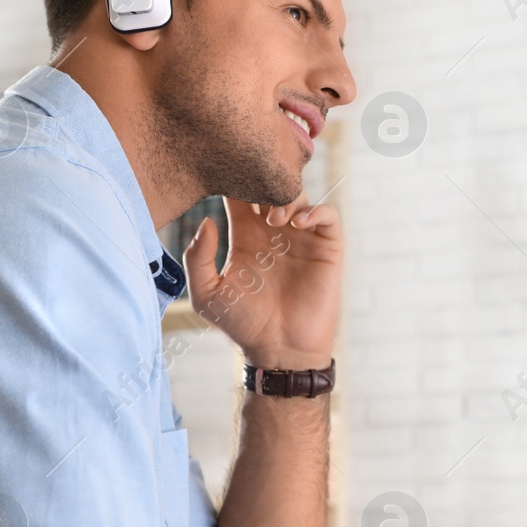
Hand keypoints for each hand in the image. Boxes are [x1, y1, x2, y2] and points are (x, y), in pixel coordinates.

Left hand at [184, 193, 341, 369]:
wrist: (280, 348)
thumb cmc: (243, 325)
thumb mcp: (207, 294)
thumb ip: (198, 258)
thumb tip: (206, 221)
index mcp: (246, 237)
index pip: (240, 197)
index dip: (234, 182)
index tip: (226, 177)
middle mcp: (275, 233)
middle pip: (271, 188)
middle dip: (264, 183)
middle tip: (255, 191)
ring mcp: (302, 238)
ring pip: (299, 195)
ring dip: (288, 198)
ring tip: (275, 219)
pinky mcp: (326, 248)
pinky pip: (327, 214)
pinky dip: (316, 210)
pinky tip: (298, 223)